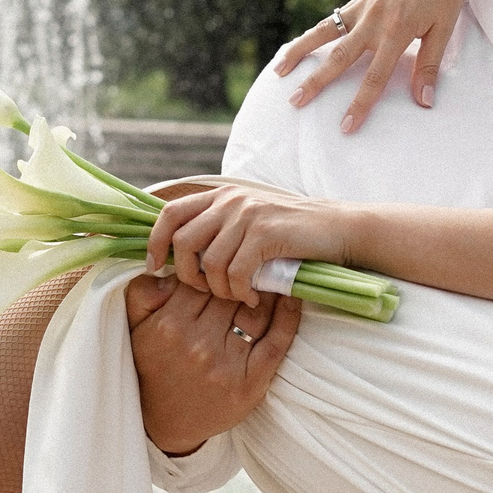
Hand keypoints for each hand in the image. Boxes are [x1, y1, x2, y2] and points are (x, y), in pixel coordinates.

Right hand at [125, 273, 300, 454]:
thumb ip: (143, 293)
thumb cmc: (152, 369)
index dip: (215, 266)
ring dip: (268, 290)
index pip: (202, 279)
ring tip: (274, 274)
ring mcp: (227, 364)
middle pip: (231, 293)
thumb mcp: (133, 329)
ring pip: (256, 312)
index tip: (226, 258)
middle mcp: (198, 343)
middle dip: (243, 275)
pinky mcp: (250, 383)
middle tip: (256, 260)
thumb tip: (172, 268)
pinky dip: (289, 317)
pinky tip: (292, 298)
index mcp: (170, 325)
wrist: (165, 424)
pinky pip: (276, 342)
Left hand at [147, 183, 351, 305]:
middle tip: (205, 290)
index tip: (154, 268)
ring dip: (220, 288)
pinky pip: (237, 272)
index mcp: (221, 195)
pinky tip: (254, 296)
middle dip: (187, 274)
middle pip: (183, 241)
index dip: (155, 242)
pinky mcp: (266, 233)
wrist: (338, 229)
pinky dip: (241, 292)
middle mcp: (230, 200)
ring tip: (237, 296)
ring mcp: (248, 215)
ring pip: (210, 262)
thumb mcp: (250, 221)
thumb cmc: (293, 233)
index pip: (170, 213)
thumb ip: (220, 228)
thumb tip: (184, 254)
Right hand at [272, 0, 492, 131]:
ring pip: (324, 34)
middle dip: (316, 83)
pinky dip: (314, 33)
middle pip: (339, 58)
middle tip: (295, 103)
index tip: (346, 126)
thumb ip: (429, 65)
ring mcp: (364, 7)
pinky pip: (332, 19)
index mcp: (397, 31)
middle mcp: (374, 20)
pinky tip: (301, 46)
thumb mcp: (444, 28)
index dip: (360, 104)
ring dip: (300, 53)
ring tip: (278, 71)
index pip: (375, 77)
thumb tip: (423, 102)